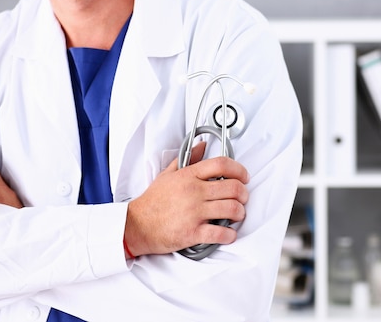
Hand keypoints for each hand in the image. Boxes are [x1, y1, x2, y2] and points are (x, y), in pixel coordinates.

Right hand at [124, 142, 249, 256]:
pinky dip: (230, 235)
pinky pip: (221, 233)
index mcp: (189, 176)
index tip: (244, 176)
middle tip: (242, 198)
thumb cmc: (152, 201)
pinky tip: (228, 233)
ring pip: (232, 209)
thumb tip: (201, 145)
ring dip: (239, 213)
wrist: (136, 225)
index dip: (239, 169)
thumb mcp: (168, 174)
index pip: (222, 164)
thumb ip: (188, 159)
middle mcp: (194, 192)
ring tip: (236, 215)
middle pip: (233, 187)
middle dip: (243, 194)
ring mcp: (194, 212)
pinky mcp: (192, 232)